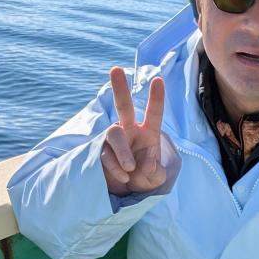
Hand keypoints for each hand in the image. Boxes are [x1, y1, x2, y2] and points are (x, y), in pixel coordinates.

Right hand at [101, 67, 166, 195]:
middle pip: (123, 106)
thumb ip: (154, 171)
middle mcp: (130, 130)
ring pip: (114, 134)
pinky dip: (115, 167)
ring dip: (123, 152)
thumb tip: (145, 164)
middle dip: (120, 88)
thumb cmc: (145, 177)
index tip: (158, 80)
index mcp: (148, 133)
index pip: (153, 113)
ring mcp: (114, 139)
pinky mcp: (101, 150)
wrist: (128, 189)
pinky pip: (105, 154)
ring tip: (130, 169)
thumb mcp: (156, 178)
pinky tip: (123, 177)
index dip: (156, 98)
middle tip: (115, 69)